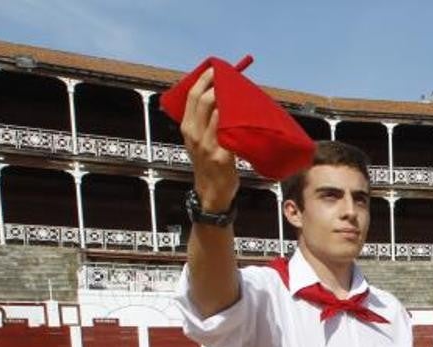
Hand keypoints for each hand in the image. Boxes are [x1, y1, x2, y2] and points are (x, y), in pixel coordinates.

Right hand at [180, 68, 238, 211]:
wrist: (211, 192)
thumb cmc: (208, 164)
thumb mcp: (197, 141)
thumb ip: (203, 123)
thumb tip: (218, 101)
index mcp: (187, 127)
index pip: (191, 97)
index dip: (202, 80)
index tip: (213, 68)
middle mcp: (194, 134)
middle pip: (203, 101)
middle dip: (216, 84)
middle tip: (229, 75)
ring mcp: (207, 145)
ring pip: (216, 113)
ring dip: (229, 99)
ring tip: (240, 90)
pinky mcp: (221, 156)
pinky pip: (228, 133)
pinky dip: (236, 120)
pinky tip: (245, 113)